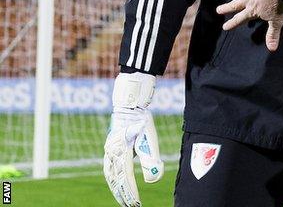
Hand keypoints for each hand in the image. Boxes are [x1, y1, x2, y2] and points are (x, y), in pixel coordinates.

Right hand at [103, 73, 163, 206]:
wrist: (130, 106)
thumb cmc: (142, 122)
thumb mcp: (150, 139)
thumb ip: (151, 159)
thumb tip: (153, 179)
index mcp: (122, 152)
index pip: (127, 178)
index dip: (131, 192)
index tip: (136, 204)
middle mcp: (112, 153)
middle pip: (116, 180)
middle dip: (123, 194)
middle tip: (131, 206)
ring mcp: (109, 151)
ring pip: (111, 175)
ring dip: (117, 188)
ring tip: (123, 199)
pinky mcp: (110, 149)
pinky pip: (109, 168)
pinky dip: (113, 179)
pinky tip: (117, 184)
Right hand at [217, 0, 282, 50]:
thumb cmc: (280, 4)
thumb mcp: (277, 21)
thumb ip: (273, 34)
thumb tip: (271, 49)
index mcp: (253, 10)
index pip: (240, 19)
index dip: (232, 23)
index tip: (224, 27)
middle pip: (235, 4)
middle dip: (226, 8)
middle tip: (217, 10)